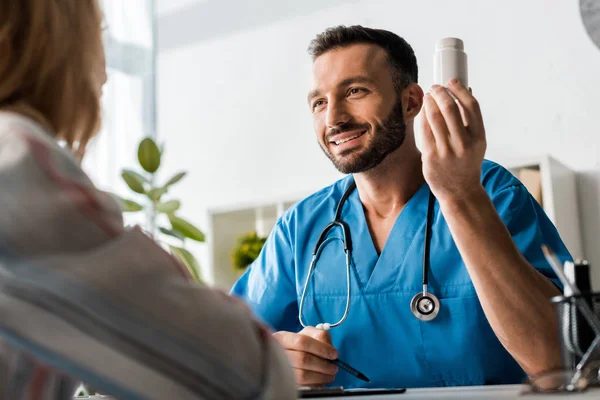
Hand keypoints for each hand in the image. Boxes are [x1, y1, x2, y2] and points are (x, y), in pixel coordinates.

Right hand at [273, 326, 338, 386]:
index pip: (302, 342)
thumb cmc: (299, 345)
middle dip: (323, 364)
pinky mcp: (284, 383)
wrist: (287, 356)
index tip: (334, 354)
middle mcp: (277, 354)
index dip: (321, 348)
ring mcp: (279, 369)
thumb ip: (320, 336)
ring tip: (330, 374)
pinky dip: (315, 384)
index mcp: (282, 338)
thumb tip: (330, 349)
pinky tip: (321, 380)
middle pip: (303, 359)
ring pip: (302, 375)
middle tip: (334, 367)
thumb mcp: (308, 334)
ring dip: (321, 376)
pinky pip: (303, 386)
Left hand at [419, 80, 486, 202]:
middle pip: (450, 108)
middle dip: (440, 93)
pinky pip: (424, 130)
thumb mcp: (477, 143)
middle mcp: (464, 143)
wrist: (459, 191)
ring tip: (427, 97)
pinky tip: (422, 112)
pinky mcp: (431, 156)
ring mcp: (446, 150)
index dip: (460, 90)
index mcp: (479, 137)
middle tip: (434, 88)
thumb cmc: (467, 162)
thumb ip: (472, 119)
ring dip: (429, 102)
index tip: (451, 82)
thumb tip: (467, 90)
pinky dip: (422, 117)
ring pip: (434, 117)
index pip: (471, 105)